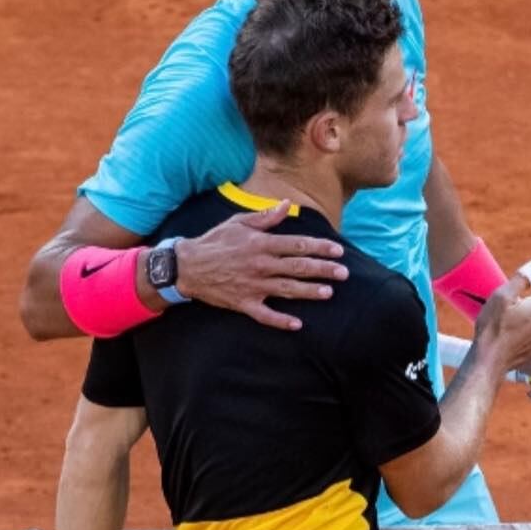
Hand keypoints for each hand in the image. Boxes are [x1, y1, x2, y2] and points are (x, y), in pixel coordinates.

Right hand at [175, 201, 348, 331]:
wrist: (187, 266)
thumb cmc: (214, 242)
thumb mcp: (238, 223)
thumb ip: (265, 217)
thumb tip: (286, 205)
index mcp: (261, 244)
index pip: (298, 245)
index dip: (320, 247)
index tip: (338, 250)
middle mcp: (260, 265)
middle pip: (298, 267)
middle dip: (323, 270)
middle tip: (343, 273)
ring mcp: (253, 286)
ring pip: (287, 290)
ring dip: (309, 292)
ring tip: (328, 293)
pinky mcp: (244, 303)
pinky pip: (265, 315)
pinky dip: (281, 321)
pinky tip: (297, 325)